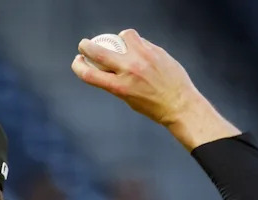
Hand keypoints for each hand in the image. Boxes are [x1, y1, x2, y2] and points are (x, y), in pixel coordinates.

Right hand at [71, 30, 239, 148]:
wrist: (179, 104)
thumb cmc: (153, 106)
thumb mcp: (127, 98)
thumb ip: (115, 82)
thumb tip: (105, 66)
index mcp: (119, 87)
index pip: (89, 74)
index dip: (77, 65)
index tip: (77, 61)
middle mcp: (129, 71)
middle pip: (98, 52)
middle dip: (86, 46)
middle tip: (84, 45)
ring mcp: (143, 58)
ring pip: (123, 36)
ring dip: (118, 38)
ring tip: (121, 45)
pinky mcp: (155, 51)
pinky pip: (140, 40)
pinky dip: (135, 42)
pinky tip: (138, 50)